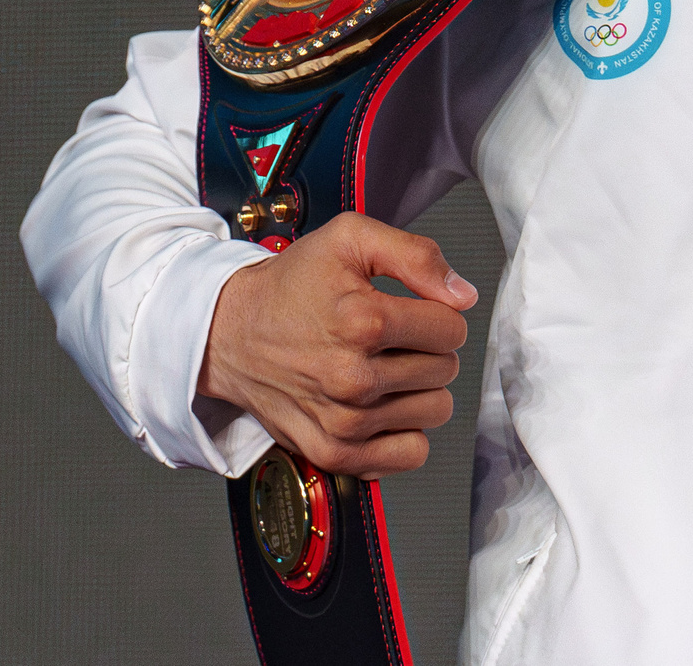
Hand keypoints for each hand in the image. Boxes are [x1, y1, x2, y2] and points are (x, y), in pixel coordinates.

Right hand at [198, 211, 478, 478]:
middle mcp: (354, 377)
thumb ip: (417, 255)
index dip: (438, 313)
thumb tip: (464, 295)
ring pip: (435, 411)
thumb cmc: (291, 285)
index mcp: (363, 321)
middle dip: (428, 349)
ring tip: (384, 369)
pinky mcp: (333, 453)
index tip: (411, 310)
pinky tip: (380, 405)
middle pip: (445, 369)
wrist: (229, 332)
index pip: (452, 328)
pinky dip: (404, 431)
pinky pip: (411, 454)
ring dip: (419, 389)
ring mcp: (344, 422)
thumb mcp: (350, 238)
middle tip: (391, 338)